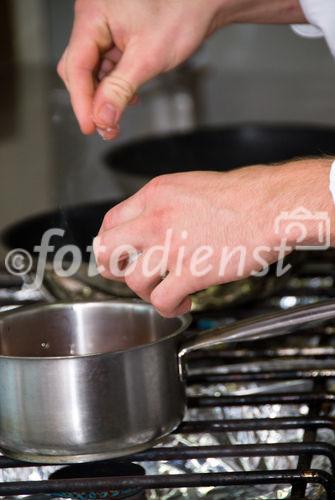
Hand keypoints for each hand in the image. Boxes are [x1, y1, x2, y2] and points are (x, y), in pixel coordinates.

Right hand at [57, 0, 225, 138]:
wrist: (203, 3)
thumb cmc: (181, 14)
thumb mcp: (148, 58)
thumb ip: (120, 90)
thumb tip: (102, 117)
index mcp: (93, 16)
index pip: (76, 67)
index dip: (81, 102)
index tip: (90, 127)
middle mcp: (93, 19)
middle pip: (79, 70)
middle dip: (92, 101)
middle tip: (105, 128)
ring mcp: (104, 27)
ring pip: (93, 71)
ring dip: (104, 97)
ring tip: (116, 119)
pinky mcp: (116, 36)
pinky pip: (107, 66)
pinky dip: (114, 86)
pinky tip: (127, 98)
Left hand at [94, 160, 333, 316]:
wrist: (270, 205)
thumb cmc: (242, 195)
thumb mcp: (191, 186)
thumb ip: (166, 206)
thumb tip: (156, 226)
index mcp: (155, 195)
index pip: (111, 221)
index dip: (111, 242)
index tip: (121, 254)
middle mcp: (156, 219)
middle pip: (106, 250)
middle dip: (114, 268)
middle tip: (129, 274)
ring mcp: (172, 246)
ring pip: (133, 280)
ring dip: (145, 293)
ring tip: (163, 291)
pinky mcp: (192, 271)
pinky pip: (162, 301)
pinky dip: (169, 309)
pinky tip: (183, 303)